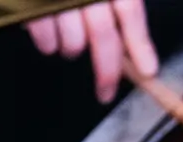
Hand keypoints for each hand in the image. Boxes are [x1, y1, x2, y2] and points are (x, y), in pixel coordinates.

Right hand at [26, 0, 158, 103]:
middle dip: (107, 72)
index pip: (130, 11)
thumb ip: (115, 4)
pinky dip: (49, 44)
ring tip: (69, 39)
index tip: (148, 71)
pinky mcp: (35, 9)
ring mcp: (60, 1)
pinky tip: (49, 30)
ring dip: (73, 50)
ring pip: (73, 45)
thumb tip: (129, 43)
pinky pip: (46, 42)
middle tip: (106, 91)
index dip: (140, 44)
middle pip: (104, 36)